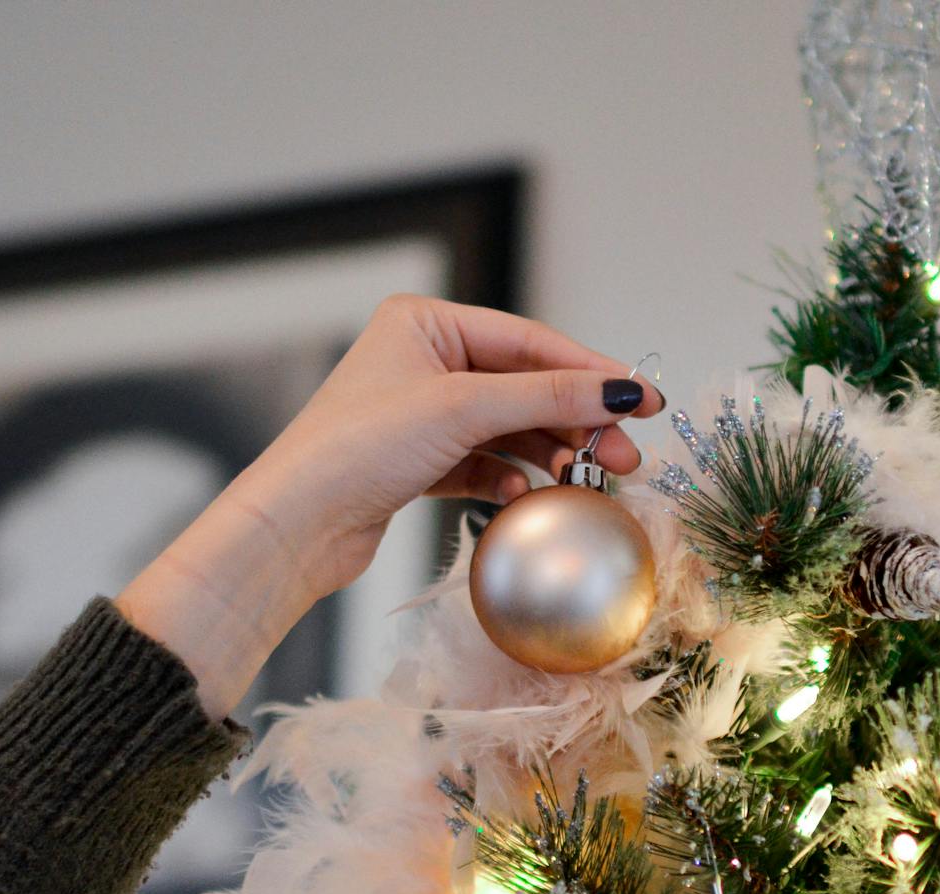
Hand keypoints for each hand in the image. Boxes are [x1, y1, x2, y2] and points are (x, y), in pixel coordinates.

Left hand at [116, 295, 662, 716]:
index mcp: (425, 322)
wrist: (296, 524)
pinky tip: (524, 496)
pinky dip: (509, 479)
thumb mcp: (464, 409)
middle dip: (576, 420)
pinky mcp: (417, 464)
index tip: (644, 400)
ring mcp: (420, 414)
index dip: (591, 371)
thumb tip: (623, 390)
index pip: (530, 341)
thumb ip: (549, 397)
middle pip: (524, 386)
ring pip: (508, 429)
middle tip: (624, 456)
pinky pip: (484, 464)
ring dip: (549, 454)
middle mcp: (422, 361)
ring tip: (589, 480)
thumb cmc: (360, 448)